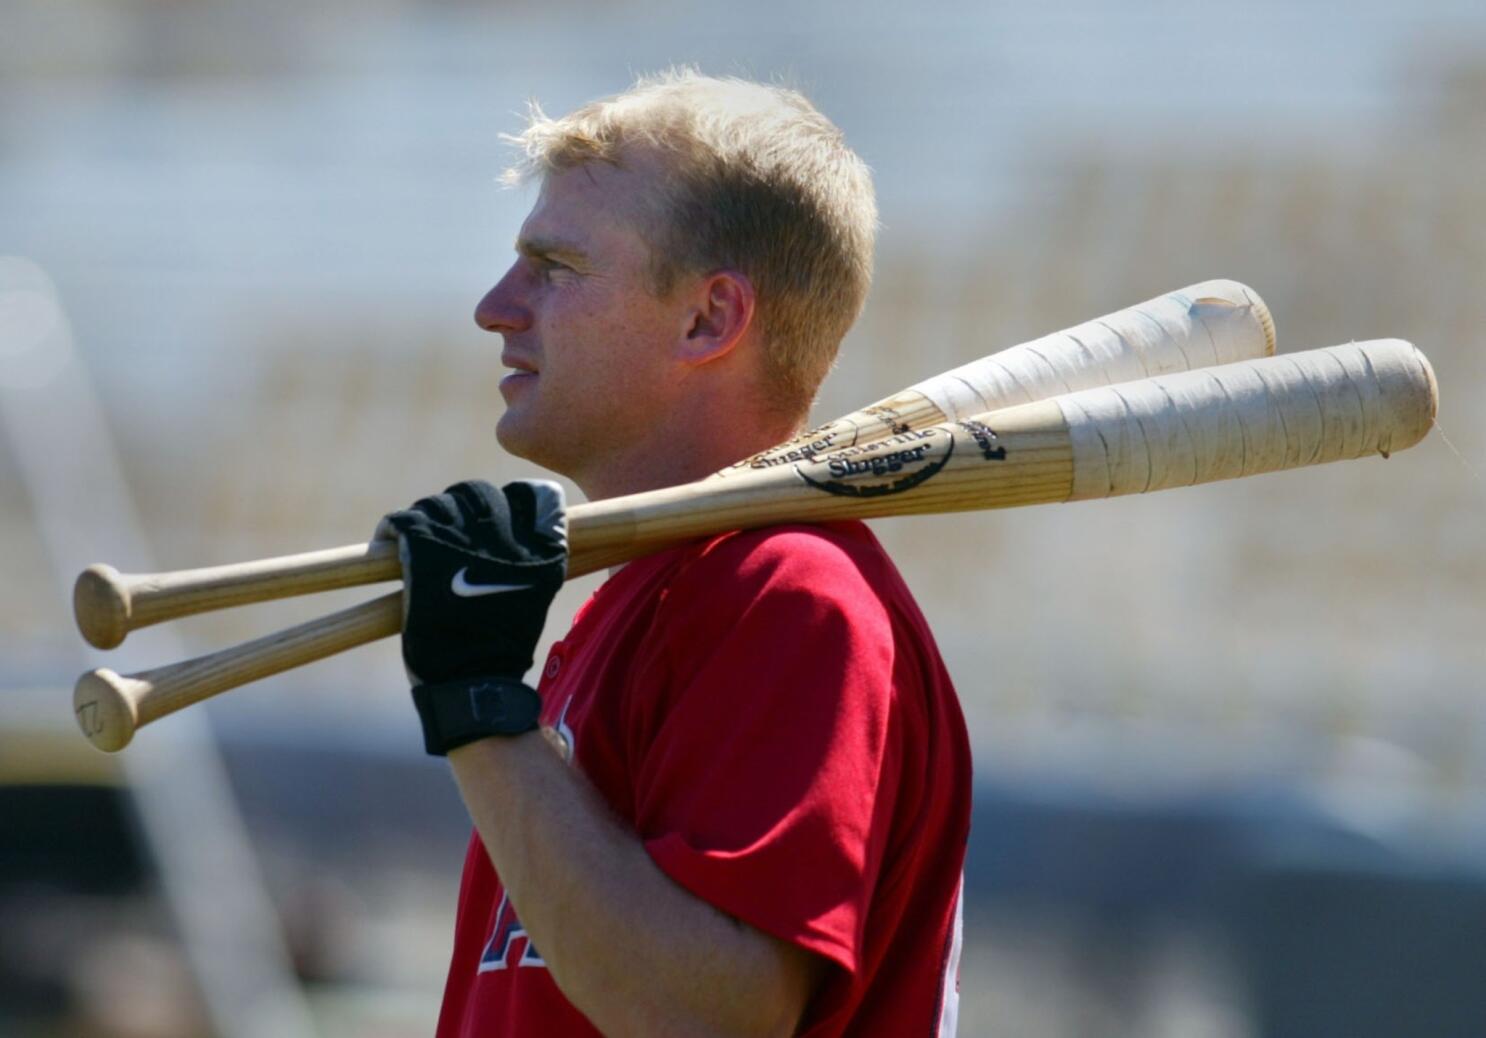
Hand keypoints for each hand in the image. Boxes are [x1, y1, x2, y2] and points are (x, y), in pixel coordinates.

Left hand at [376, 480, 566, 752]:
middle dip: (464, 504)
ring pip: (439, 504)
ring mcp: (463, 542)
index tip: (500, 513)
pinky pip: (403, 521)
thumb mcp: (535, 595)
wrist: (475, 683)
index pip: (531, 495)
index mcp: (538, 548)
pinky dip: (393, 526)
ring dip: (428, 514)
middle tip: (451, 526)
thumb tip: (516, 533)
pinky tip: (389, 538)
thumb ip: (532, 559)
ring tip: (420, 534)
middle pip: (479, 494)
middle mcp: (503, 538)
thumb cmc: (503, 647)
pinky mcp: (424, 555)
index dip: (512, 500)